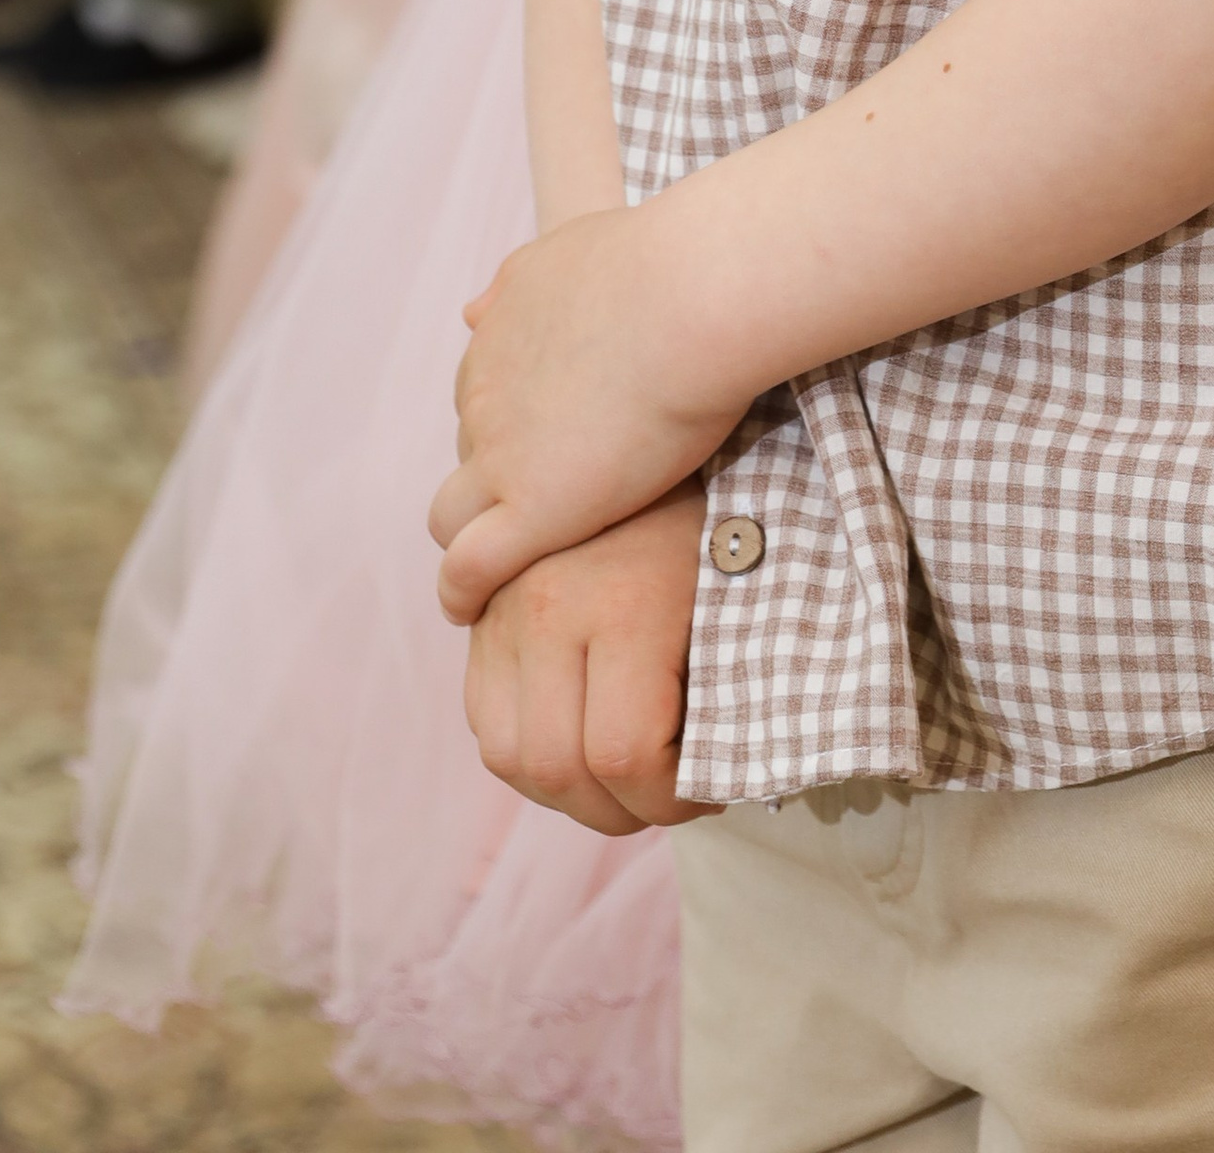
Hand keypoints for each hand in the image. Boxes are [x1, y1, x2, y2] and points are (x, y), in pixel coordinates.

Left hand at [431, 203, 743, 624]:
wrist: (689, 298)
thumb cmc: (657, 264)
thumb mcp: (566, 251)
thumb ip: (518, 285)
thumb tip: (471, 311)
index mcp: (499, 336)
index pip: (483, 396)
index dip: (512, 425)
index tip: (548, 442)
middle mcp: (485, 396)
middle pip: (469, 454)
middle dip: (495, 478)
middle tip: (545, 500)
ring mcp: (501, 457)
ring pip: (450, 517)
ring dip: (467, 539)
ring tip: (492, 570)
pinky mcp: (533, 512)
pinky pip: (469, 569)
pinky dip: (463, 593)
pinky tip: (472, 610)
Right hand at [462, 483, 721, 832]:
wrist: (653, 403)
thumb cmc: (715, 501)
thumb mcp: (730, 590)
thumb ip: (720, 685)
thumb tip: (727, 771)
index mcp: (619, 606)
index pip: (626, 755)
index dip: (671, 800)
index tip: (707, 790)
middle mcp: (545, 609)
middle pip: (555, 770)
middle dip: (617, 810)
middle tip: (663, 799)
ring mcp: (504, 607)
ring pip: (506, 753)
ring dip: (563, 791)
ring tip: (620, 779)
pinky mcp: (486, 608)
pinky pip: (483, 712)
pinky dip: (525, 747)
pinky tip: (576, 738)